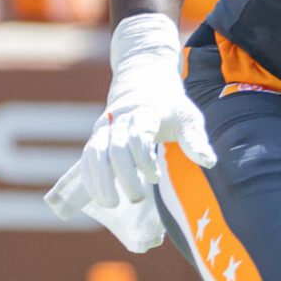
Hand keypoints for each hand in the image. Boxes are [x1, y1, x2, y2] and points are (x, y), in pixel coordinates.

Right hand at [43, 13, 217, 253]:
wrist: (142, 73)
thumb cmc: (169, 99)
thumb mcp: (189, 114)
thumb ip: (197, 139)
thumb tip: (211, 162)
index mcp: (140, 116)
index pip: (137, 138)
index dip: (142, 157)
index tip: (151, 175)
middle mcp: (117, 125)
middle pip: (111, 151)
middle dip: (120, 174)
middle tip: (133, 196)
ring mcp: (102, 133)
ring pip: (91, 157)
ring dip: (96, 181)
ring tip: (105, 204)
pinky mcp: (95, 142)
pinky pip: (81, 164)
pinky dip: (77, 183)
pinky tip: (70, 206)